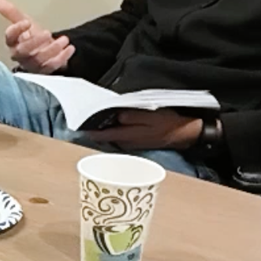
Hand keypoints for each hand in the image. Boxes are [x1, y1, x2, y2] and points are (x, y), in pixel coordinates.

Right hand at [0, 0, 73, 72]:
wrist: (47, 51)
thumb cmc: (33, 37)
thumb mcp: (24, 22)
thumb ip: (12, 12)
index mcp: (13, 43)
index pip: (10, 37)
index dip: (16, 30)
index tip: (26, 22)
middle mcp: (20, 55)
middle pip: (23, 51)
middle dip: (35, 42)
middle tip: (47, 32)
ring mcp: (32, 65)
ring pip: (39, 59)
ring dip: (52, 49)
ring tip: (64, 39)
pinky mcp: (44, 71)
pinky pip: (51, 67)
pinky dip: (61, 58)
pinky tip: (69, 48)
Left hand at [82, 109, 203, 150]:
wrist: (182, 134)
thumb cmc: (167, 122)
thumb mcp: (150, 116)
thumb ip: (132, 117)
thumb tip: (116, 116)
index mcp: (127, 136)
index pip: (102, 135)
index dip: (90, 130)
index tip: (79, 124)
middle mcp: (126, 143)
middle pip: (104, 137)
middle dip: (95, 129)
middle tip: (86, 118)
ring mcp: (130, 145)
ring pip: (111, 138)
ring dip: (104, 130)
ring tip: (97, 118)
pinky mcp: (135, 143)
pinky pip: (119, 138)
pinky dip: (114, 131)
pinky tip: (114, 123)